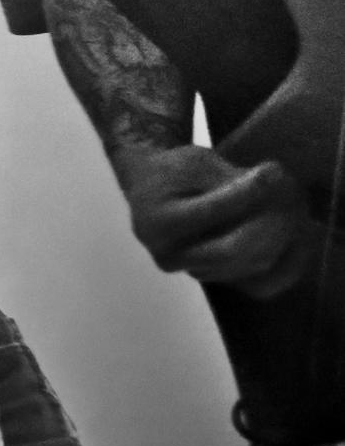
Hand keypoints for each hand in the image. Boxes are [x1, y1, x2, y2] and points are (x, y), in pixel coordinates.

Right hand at [122, 144, 315, 298]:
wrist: (151, 193)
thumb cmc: (173, 173)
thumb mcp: (195, 163)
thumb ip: (230, 179)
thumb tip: (276, 186)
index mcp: (159, 223)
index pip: (214, 211)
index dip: (250, 190)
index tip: (274, 169)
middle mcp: (169, 256)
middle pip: (234, 249)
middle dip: (272, 221)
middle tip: (291, 192)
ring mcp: (192, 272)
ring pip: (253, 265)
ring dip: (283, 235)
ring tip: (291, 205)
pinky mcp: (212, 279)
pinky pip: (261, 281)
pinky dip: (285, 256)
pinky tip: (293, 230)